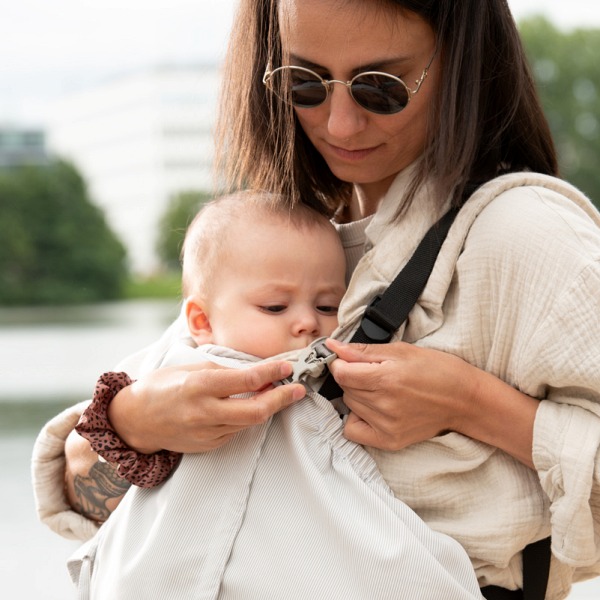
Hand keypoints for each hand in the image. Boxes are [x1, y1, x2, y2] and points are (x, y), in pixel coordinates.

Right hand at [108, 361, 305, 453]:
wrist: (135, 420)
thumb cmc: (162, 386)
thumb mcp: (190, 368)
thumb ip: (223, 372)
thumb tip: (256, 373)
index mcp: (199, 386)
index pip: (245, 380)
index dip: (272, 372)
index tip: (288, 366)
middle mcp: (204, 412)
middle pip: (255, 410)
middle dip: (282, 399)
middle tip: (298, 389)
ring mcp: (206, 433)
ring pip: (249, 422)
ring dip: (267, 408)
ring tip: (280, 393)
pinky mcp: (207, 445)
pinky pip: (235, 431)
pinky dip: (247, 419)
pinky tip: (251, 407)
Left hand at [325, 339, 537, 466]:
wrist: (465, 400)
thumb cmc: (437, 370)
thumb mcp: (401, 351)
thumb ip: (363, 351)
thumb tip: (333, 346)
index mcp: (387, 378)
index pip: (341, 373)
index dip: (341, 363)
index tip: (350, 361)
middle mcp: (384, 404)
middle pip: (345, 389)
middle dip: (353, 378)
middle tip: (374, 374)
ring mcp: (386, 426)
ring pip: (349, 406)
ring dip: (357, 396)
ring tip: (381, 391)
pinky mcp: (389, 441)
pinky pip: (353, 431)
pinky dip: (356, 419)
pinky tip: (372, 410)